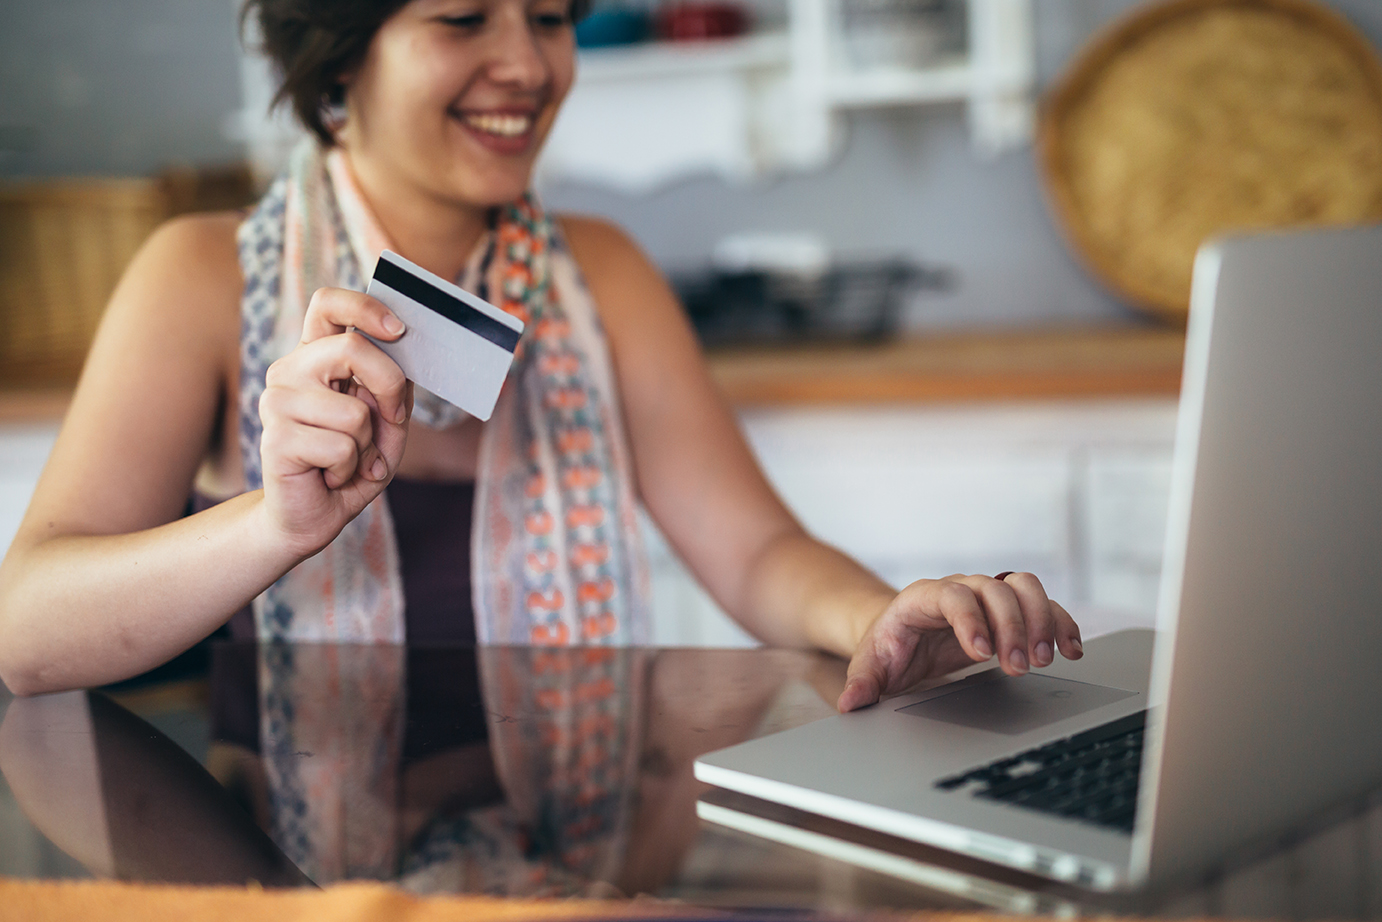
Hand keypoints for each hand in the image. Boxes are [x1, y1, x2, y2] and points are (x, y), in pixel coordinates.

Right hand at [258, 287, 412, 556]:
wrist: (311, 517)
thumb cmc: (350, 464)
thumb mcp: (386, 423)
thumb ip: (396, 389)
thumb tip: (406, 360)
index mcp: (315, 356)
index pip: (328, 304)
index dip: (364, 306)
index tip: (399, 329)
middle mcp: (290, 370)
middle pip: (352, 347)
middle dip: (390, 386)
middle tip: (392, 418)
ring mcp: (277, 402)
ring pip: (354, 412)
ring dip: (367, 446)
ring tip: (348, 460)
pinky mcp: (275, 439)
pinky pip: (341, 447)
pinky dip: (350, 469)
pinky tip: (331, 476)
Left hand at [837, 572, 1081, 711]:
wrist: (902, 633)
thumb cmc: (889, 648)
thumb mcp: (871, 665)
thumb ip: (863, 683)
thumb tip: (852, 703)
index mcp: (922, 598)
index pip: (951, 596)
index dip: (969, 618)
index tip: (981, 653)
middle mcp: (959, 589)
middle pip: (994, 589)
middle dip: (1011, 627)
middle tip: (1018, 667)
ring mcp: (987, 595)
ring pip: (1023, 586)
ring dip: (1040, 620)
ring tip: (1045, 659)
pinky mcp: (1010, 608)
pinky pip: (1042, 603)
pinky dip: (1059, 623)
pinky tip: (1070, 650)